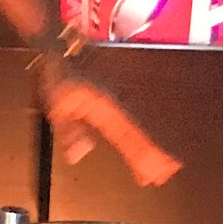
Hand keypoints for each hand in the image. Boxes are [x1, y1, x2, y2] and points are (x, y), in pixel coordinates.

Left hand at [38, 64, 180, 187]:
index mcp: (104, 106)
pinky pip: (137, 117)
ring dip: (153, 147)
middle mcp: (119, 102)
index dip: (140, 156)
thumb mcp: (56, 105)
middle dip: (153, 155)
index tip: (151, 173)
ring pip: (142, 126)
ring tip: (166, 167)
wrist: (65, 47)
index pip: (126, 136)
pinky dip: (145, 134)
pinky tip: (151, 146)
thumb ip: (69, 131)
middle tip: (164, 176)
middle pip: (139, 133)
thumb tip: (78, 156)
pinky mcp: (121, 93)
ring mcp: (122, 96)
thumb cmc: (59, 76)